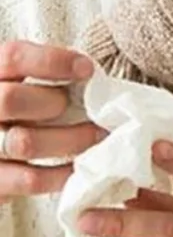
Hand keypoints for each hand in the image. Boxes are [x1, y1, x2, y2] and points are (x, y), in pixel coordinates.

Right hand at [0, 40, 103, 203]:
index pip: (12, 58)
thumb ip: (43, 78)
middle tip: (88, 109)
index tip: (87, 69)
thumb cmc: (22, 111)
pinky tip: (81, 165)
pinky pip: (29, 179)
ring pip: (24, 142)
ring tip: (98, 135)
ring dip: (70, 139)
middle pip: (10, 100)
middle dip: (54, 102)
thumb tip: (88, 76)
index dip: (52, 61)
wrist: (1, 149)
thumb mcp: (22, 85)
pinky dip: (62, 173)